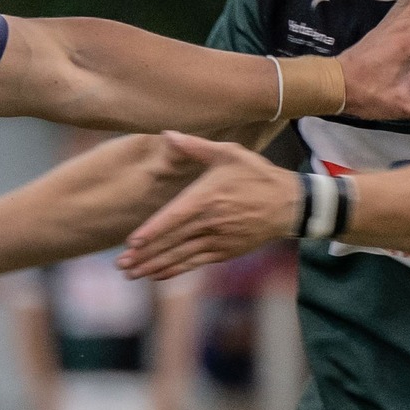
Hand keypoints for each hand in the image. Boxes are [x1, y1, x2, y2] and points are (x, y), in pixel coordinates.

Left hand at [117, 137, 299, 279]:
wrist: (288, 204)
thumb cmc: (256, 175)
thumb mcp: (229, 154)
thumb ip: (196, 146)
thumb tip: (168, 133)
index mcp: (207, 197)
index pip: (174, 217)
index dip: (153, 232)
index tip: (133, 243)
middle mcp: (211, 222)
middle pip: (172, 242)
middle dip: (145, 256)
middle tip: (121, 266)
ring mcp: (218, 240)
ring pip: (181, 257)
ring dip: (155, 267)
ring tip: (132, 274)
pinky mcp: (224, 252)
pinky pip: (195, 263)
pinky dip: (175, 270)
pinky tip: (157, 275)